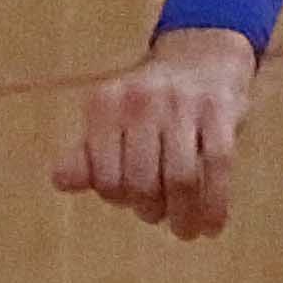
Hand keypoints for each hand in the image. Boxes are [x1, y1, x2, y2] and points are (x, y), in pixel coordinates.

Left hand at [54, 26, 260, 238]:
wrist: (202, 53)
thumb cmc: (149, 102)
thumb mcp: (110, 119)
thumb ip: (86, 154)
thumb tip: (61, 181)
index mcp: (105, 104)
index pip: (103, 174)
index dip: (116, 197)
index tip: (129, 204)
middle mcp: (140, 100)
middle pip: (141, 180)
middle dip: (150, 209)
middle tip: (157, 215)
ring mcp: (183, 104)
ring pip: (180, 177)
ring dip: (184, 214)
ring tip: (185, 229)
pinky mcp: (220, 110)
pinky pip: (217, 167)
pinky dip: (215, 203)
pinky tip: (214, 225)